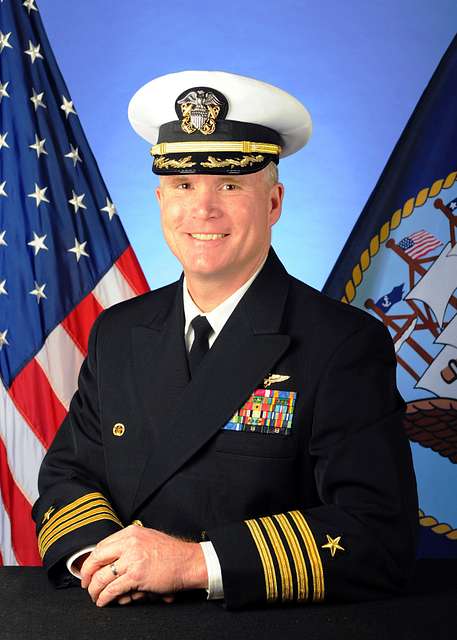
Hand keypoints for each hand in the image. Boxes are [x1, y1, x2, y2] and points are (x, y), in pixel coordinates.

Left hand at [80, 525, 207, 606]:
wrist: (188, 562)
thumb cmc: (171, 553)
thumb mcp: (148, 538)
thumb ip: (130, 544)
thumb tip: (111, 560)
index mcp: (131, 532)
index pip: (101, 545)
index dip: (91, 560)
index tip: (89, 569)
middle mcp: (130, 542)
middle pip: (96, 558)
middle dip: (86, 574)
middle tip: (85, 583)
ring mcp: (132, 559)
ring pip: (101, 577)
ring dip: (94, 589)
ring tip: (94, 596)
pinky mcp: (136, 576)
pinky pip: (112, 589)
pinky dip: (104, 597)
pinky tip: (103, 601)